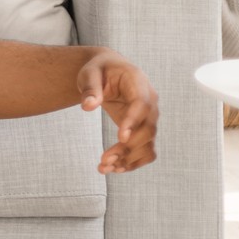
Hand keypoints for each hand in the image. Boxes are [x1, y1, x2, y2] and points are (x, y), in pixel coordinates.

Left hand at [77, 51, 158, 173]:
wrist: (108, 71)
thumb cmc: (99, 70)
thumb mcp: (90, 73)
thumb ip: (90, 88)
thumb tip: (88, 106)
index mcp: (139, 84)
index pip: (142, 104)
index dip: (133, 121)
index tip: (121, 137)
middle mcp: (150, 102)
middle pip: (148, 129)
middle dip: (128, 147)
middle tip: (104, 160)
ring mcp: (148, 117)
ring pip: (148, 143)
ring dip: (129, 159)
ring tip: (104, 168)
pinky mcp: (142, 129)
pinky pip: (145, 149)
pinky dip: (134, 161)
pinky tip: (115, 169)